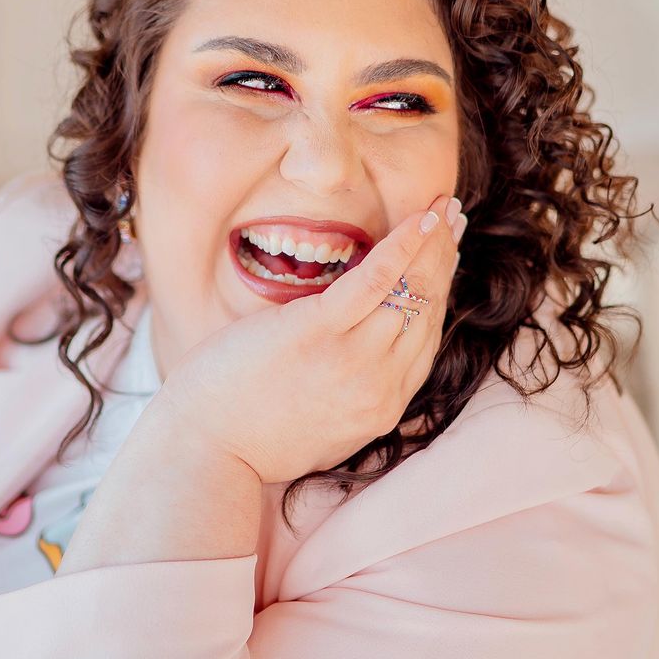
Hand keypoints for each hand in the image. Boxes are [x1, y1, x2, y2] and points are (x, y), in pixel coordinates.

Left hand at [160, 193, 464, 485]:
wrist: (203, 452)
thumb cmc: (247, 437)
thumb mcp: (320, 431)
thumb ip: (350, 400)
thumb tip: (361, 364)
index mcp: (381, 409)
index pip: (425, 340)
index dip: (439, 294)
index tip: (445, 258)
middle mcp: (378, 387)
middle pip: (425, 311)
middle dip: (444, 259)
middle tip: (455, 219)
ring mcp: (352, 360)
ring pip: (410, 291)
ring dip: (432, 243)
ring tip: (444, 207)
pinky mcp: (318, 333)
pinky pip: (376, 280)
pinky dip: (404, 245)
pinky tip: (423, 217)